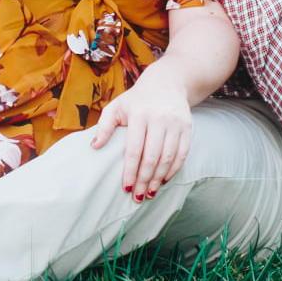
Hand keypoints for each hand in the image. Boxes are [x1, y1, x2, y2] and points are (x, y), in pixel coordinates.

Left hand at [91, 68, 191, 200]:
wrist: (166, 83)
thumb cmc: (136, 99)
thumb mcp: (117, 106)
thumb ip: (104, 126)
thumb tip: (94, 147)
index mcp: (138, 114)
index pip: (134, 149)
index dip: (130, 170)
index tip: (126, 188)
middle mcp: (158, 118)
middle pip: (152, 157)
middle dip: (145, 180)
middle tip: (139, 197)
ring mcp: (175, 123)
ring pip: (168, 158)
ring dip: (159, 179)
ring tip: (150, 193)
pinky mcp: (187, 127)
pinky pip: (182, 154)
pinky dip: (173, 170)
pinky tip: (164, 180)